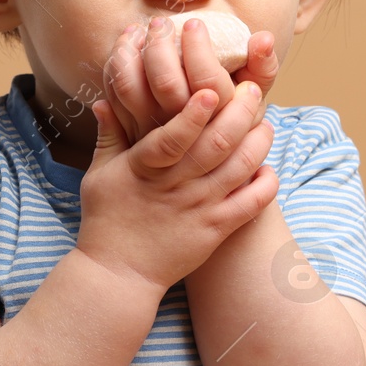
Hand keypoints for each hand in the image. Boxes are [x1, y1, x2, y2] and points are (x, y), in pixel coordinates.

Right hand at [75, 82, 277, 292]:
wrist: (119, 274)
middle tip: (251, 91)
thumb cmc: (106, 221)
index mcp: (146, 167)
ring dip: (259, 142)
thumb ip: (109, 135)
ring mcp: (200, 208)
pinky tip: (266, 168)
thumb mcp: (99, 175)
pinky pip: (251, 205)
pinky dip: (266, 184)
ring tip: (266, 124)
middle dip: (240, 112)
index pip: (174, 136)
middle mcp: (177, 185)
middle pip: (218, 144)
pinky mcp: (216, 229)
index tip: (212, 90)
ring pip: (240, 168)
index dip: (194, 114)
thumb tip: (105, 99)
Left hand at [102, 16, 280, 147]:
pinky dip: (115, 66)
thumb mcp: (254, 97)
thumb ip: (263, 68)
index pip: (208, 81)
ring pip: (131, 89)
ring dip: (129, 52)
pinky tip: (126, 47)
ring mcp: (153, 133)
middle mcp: (184, 130)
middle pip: (166, 83)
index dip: (199, 48)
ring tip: (138, 30)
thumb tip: (263, 38)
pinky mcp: (128, 132)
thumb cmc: (232, 120)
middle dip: (160, 44)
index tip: (195, 24)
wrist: (199, 167)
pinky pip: (114, 96)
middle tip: (160, 23)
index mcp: (219, 119)